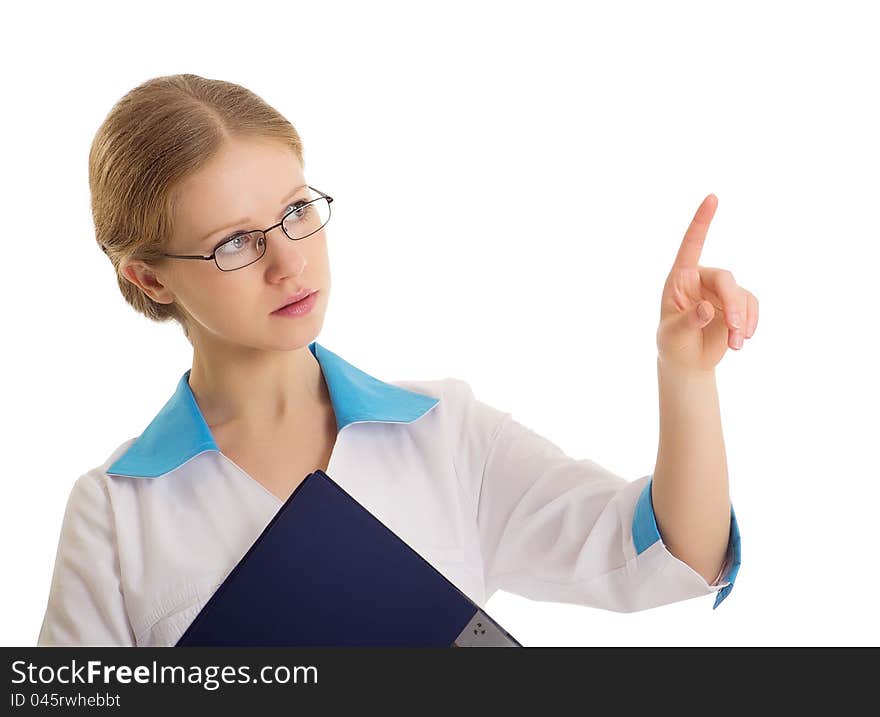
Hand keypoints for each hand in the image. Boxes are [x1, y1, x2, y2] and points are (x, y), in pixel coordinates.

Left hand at [655, 194, 758, 372]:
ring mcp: (721, 291)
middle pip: (725, 279)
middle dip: (733, 304)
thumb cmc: (673, 343)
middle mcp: (702, 279)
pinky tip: (741, 341)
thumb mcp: (673, 334)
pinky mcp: (736, 304)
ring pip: (742, 295)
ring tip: (736, 344)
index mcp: (680, 278)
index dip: (702, 222)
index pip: (691, 245)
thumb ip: (689, 320)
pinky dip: (750, 323)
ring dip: (743, 320)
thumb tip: (708, 308)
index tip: (712, 198)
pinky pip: (751, 306)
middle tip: (735, 328)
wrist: (687, 361)